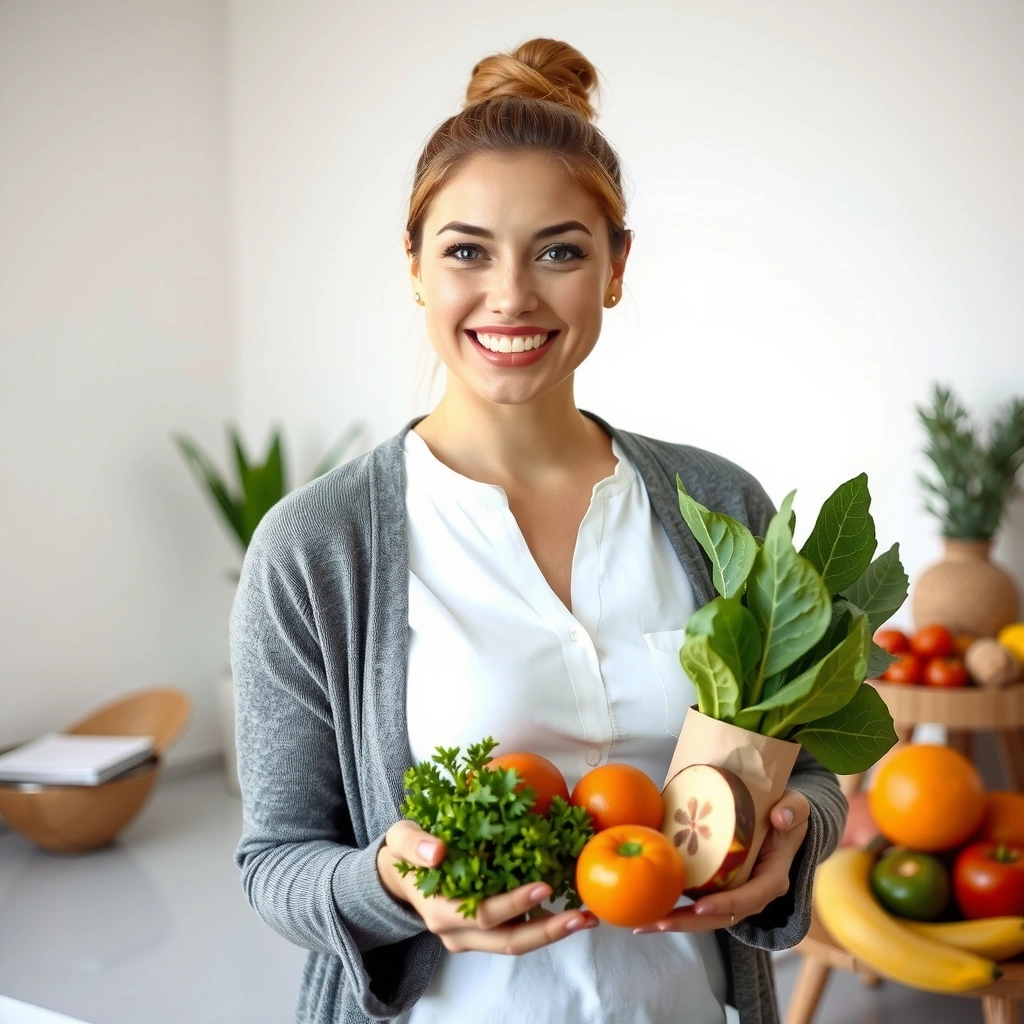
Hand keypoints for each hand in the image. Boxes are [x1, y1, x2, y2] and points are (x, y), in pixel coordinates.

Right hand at [376, 819, 598, 953]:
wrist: (399, 874)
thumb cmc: (406, 851)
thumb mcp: (401, 839)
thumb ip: (414, 845)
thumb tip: (437, 852)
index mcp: (439, 910)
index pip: (484, 914)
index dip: (514, 904)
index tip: (543, 887)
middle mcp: (457, 932)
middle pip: (508, 941)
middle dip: (548, 932)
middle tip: (582, 917)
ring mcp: (471, 936)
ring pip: (516, 942)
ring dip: (552, 931)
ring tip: (586, 917)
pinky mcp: (484, 931)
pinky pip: (516, 931)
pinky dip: (543, 923)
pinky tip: (569, 907)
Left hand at [632, 790, 810, 934]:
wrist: (785, 821)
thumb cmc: (788, 815)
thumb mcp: (797, 808)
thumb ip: (792, 810)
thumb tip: (779, 817)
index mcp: (773, 878)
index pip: (750, 898)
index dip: (726, 905)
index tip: (699, 907)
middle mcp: (754, 893)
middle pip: (721, 918)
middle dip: (689, 923)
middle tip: (658, 922)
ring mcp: (736, 893)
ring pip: (706, 916)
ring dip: (677, 921)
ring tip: (644, 923)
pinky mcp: (721, 888)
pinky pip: (699, 902)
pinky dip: (676, 907)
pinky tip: (649, 906)